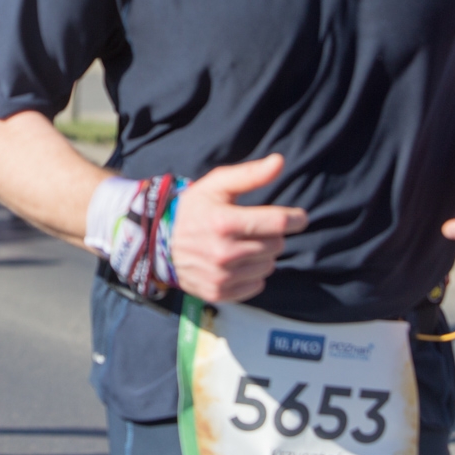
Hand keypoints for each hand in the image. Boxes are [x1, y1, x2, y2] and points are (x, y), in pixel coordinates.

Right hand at [171, 154, 307, 302]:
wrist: (157, 240)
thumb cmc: (192, 209)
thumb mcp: (216, 185)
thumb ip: (250, 174)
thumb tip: (280, 161)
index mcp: (224, 222)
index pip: (278, 223)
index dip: (295, 219)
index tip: (298, 217)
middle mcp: (224, 252)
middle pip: (276, 245)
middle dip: (271, 235)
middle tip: (252, 228)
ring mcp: (221, 275)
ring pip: (269, 266)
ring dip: (262, 255)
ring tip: (241, 245)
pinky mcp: (219, 292)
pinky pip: (257, 285)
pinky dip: (252, 274)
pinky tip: (236, 263)